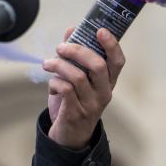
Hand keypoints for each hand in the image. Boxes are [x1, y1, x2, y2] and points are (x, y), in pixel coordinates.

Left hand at [41, 27, 125, 149]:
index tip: (100, 30)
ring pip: (78, 76)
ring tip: (48, 64)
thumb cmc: (74, 101)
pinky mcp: (76, 113)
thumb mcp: (78, 78)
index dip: (112, 45)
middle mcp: (104, 92)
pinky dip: (55, 82)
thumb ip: (75, 55)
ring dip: (59, 65)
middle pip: (97, 65)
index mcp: (108, 81)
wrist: (69, 136)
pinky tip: (52, 84)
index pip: (118, 61)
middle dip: (77, 51)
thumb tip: (72, 29)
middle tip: (61, 47)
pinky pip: (66, 90)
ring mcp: (91, 104)